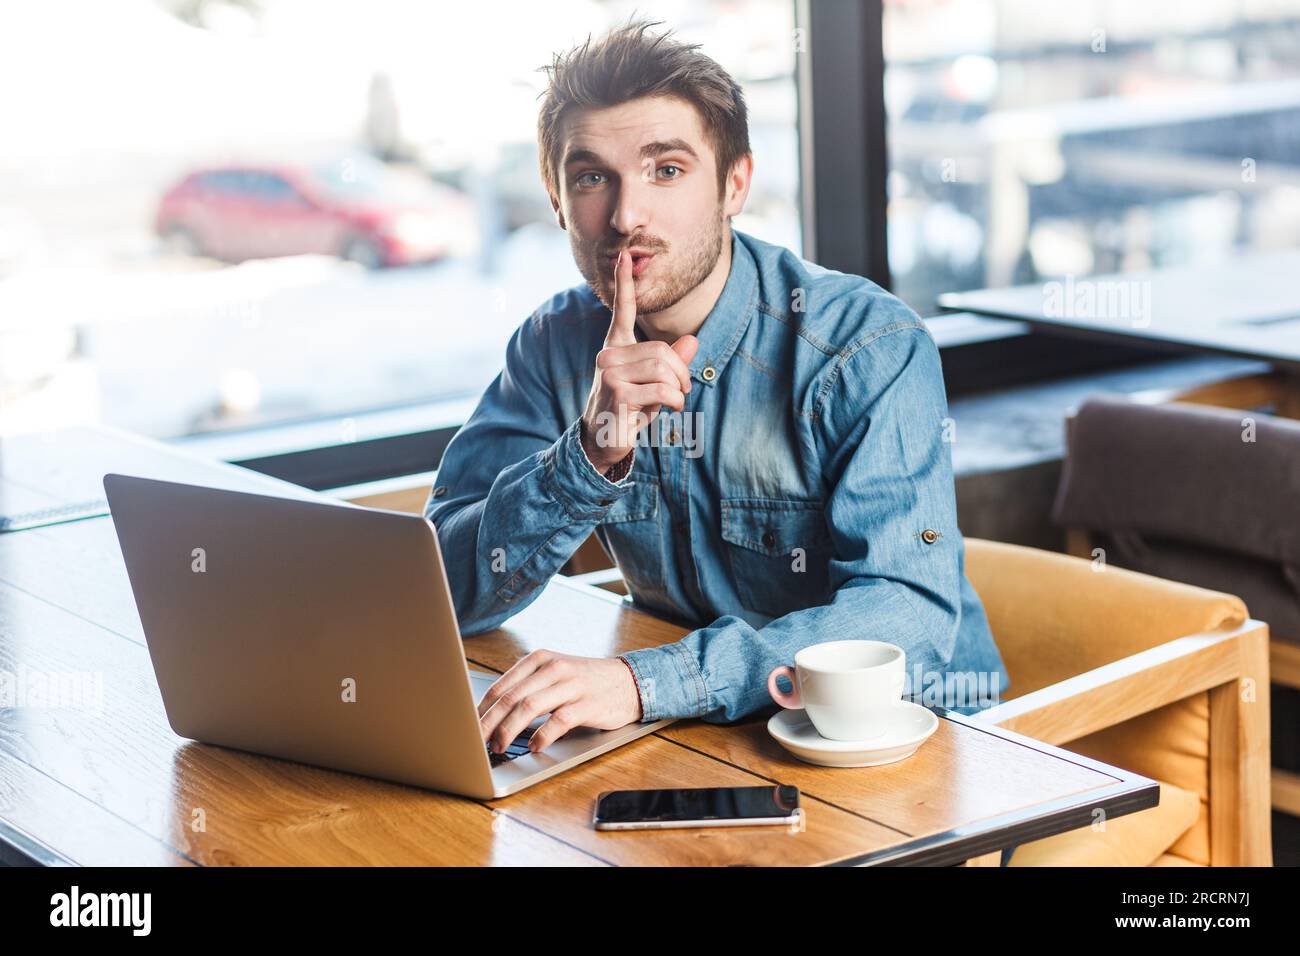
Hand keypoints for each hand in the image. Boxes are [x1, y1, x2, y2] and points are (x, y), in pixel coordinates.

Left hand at [478, 650, 640, 754]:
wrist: (629, 681)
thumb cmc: (585, 682)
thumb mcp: (554, 674)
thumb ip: (527, 687)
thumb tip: (491, 715)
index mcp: (540, 659)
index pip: (502, 686)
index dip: (482, 709)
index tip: (468, 727)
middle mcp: (554, 668)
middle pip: (511, 697)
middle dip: (489, 722)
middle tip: (474, 741)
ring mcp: (572, 685)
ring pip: (530, 707)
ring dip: (509, 730)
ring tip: (498, 747)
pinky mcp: (588, 704)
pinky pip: (559, 721)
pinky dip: (543, 736)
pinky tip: (534, 748)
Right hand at [580, 249, 698, 470]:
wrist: (604, 440)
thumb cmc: (630, 409)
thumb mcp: (654, 384)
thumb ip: (672, 363)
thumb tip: (693, 341)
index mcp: (616, 347)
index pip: (622, 311)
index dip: (624, 284)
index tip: (624, 256)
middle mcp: (609, 355)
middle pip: (662, 350)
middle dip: (681, 373)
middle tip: (682, 392)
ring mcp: (610, 372)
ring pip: (663, 368)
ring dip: (678, 389)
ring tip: (673, 402)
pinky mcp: (616, 392)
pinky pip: (661, 390)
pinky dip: (674, 401)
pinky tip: (669, 410)